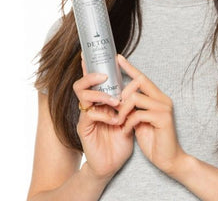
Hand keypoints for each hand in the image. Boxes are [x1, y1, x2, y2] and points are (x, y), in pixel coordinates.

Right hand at [73, 58, 132, 181]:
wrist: (112, 164)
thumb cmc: (120, 139)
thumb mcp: (128, 116)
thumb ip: (130, 99)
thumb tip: (137, 80)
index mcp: (99, 101)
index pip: (92, 80)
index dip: (89, 66)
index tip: (89, 53)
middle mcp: (90, 106)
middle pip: (80, 84)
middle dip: (91, 76)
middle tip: (104, 76)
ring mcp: (85, 116)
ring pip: (83, 95)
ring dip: (101, 94)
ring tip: (116, 101)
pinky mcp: (84, 128)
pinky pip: (89, 114)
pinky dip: (104, 114)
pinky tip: (115, 120)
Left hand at [115, 55, 186, 175]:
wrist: (169, 160)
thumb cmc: (154, 141)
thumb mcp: (140, 121)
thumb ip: (134, 108)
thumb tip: (121, 99)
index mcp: (158, 97)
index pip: (142, 78)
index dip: (130, 67)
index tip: (117, 58)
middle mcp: (163, 99)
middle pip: (139, 82)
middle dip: (123, 92)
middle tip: (114, 106)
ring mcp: (164, 108)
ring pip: (135, 97)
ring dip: (122, 110)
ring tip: (118, 122)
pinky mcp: (163, 118)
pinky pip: (138, 114)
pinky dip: (128, 123)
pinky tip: (126, 131)